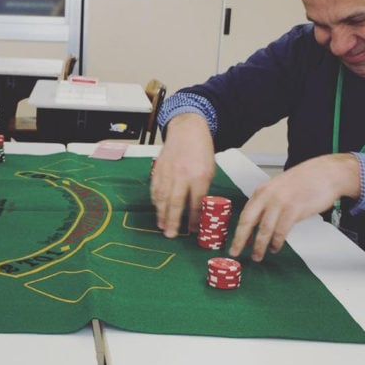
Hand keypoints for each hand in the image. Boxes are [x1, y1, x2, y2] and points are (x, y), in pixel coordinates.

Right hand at [151, 113, 215, 236]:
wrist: (187, 129)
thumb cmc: (201, 151)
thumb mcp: (210, 170)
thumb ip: (202, 189)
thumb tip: (198, 208)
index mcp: (199, 176)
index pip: (196, 203)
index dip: (194, 219)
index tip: (193, 230)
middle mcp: (182, 175)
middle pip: (176, 203)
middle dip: (173, 221)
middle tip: (171, 235)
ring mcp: (168, 172)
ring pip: (162, 197)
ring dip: (161, 214)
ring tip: (162, 226)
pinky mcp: (158, 169)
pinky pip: (155, 188)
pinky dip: (155, 200)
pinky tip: (157, 210)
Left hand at [229, 153, 360, 260]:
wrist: (327, 173)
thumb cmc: (306, 181)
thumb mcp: (279, 188)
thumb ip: (268, 203)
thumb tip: (258, 224)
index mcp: (262, 190)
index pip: (245, 214)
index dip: (238, 231)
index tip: (234, 243)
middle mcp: (268, 196)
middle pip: (248, 221)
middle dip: (240, 240)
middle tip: (235, 253)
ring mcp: (280, 202)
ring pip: (264, 229)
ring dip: (260, 246)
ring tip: (258, 256)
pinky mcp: (294, 210)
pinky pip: (281, 231)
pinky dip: (276, 242)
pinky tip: (275, 247)